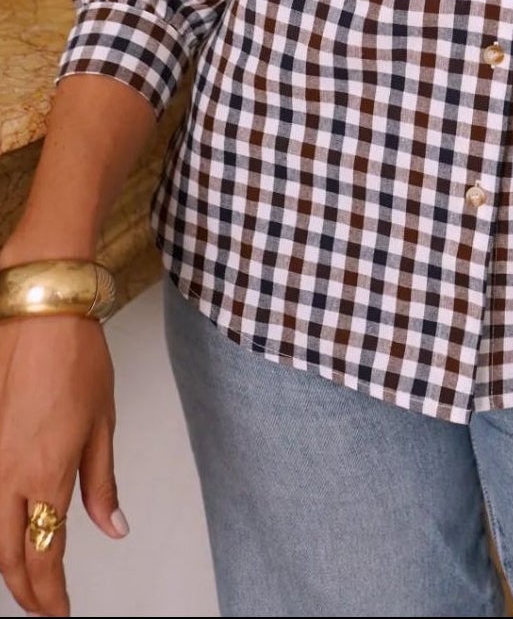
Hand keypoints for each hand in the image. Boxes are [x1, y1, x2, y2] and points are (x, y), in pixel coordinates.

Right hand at [0, 295, 127, 618]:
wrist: (40, 312)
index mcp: (46, 474)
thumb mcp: (103, 423)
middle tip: (45, 605)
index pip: (45, 555)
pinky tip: (7, 531)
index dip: (52, 593)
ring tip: (27, 577)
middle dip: (27, 589)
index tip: (62, 611)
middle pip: (8, 556)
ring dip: (6, 562)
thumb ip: (102, 483)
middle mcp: (8, 475)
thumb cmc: (75, 357)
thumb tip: (113, 528)